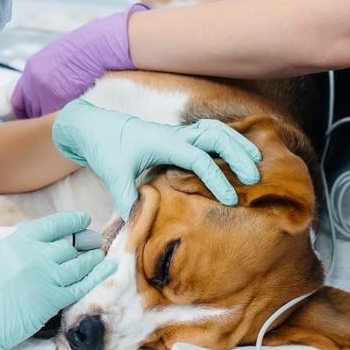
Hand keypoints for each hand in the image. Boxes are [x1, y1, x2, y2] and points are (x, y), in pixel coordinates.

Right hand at [0, 211, 116, 349]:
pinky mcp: (53, 299)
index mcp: (18, 240)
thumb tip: (41, 237)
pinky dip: (98, 275)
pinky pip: (83, 284)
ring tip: (98, 256)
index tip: (82, 221)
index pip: (55, 224)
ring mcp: (46, 277)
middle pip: (70, 243)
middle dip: (85, 241)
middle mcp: (34, 255)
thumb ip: (18, 244)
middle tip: (94, 241)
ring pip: (80, 262)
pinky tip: (109, 268)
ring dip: (92, 259)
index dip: (73, 221)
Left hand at [12, 4, 149, 118]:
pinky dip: (66, 123)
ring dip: (53, 123)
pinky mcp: (61, 103)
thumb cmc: (91, 50)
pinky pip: (58, 121)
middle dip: (40, 118)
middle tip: (52, 124)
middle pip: (30, 113)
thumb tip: (50, 94)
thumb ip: (49, 76)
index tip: (33, 119)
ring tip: (68, 122)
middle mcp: (34, 83)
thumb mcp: (61, 59)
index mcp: (32, 70)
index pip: (19, 101)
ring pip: (43, 120)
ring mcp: (46, 94)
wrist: (107, 45)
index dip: (26, 112)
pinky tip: (77, 120)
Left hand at [52, 99, 261, 217]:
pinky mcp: (178, 136)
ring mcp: (178, 132)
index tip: (230, 200)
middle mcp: (176, 134)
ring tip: (256, 162)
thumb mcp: (113, 176)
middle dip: (238, 154)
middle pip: (217, 136)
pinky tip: (238, 153)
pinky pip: (209, 133)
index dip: (217, 179)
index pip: (199, 159)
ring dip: (237, 142)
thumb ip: (128, 199)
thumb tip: (139, 223)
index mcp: (164, 143)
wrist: (94, 126)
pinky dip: (227, 139)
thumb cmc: (105, 148)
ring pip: (216, 129)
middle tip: (255, 178)